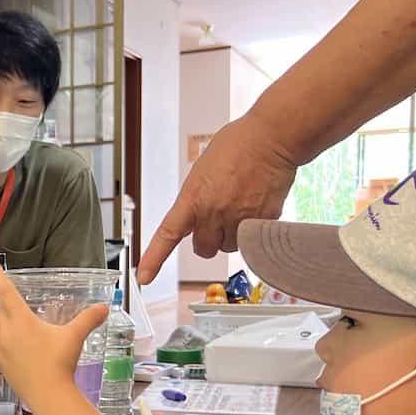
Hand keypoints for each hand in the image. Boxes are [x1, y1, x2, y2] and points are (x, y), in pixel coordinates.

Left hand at [0, 263, 109, 412]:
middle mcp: (6, 331)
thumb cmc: (60, 363)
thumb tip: (104, 307)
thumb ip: (88, 319)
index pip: (6, 292)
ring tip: (6, 317)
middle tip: (10, 298)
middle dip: (3, 301)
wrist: (48, 395)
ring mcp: (0, 348)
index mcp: (21, 320)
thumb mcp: (75, 337)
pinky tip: (2, 339)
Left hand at [138, 114, 297, 284]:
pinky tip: (255, 205)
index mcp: (193, 198)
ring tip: (239, 207)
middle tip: (216, 222)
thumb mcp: (203, 171)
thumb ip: (197, 197)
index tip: (144, 276)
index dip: (154, 258)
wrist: (271, 138)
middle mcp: (213, 212)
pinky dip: (253, 230)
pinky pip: (253, 239)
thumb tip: (198, 214)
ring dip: (231, 236)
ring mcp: (239, 219)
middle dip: (208, 241)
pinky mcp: (262, 222)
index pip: (168, 234)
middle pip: (204, 249)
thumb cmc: (237, 146)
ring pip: (229, 247)